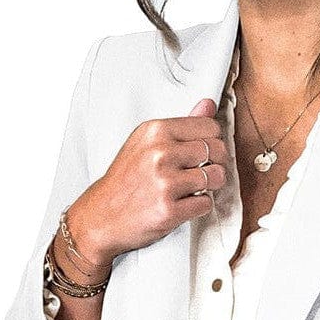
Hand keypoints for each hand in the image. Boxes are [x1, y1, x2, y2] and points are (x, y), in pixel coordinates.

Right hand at [66, 98, 229, 264]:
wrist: (101, 215)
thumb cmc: (125, 180)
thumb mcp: (146, 143)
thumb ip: (181, 126)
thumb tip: (209, 104)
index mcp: (156, 131)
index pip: (209, 126)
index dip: (213, 141)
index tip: (204, 153)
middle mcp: (160, 153)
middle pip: (217, 150)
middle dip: (215, 164)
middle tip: (203, 173)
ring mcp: (165, 182)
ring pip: (216, 177)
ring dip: (210, 186)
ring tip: (193, 189)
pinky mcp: (169, 210)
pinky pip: (206, 203)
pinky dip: (199, 206)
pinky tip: (184, 204)